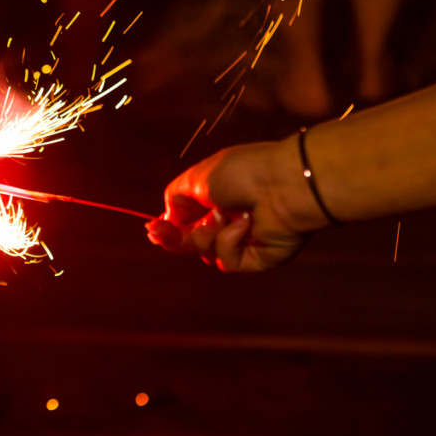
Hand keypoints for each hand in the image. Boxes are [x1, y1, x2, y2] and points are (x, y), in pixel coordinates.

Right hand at [145, 143, 308, 271]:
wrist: (283, 184)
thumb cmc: (242, 173)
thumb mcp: (196, 178)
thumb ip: (175, 199)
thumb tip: (165, 219)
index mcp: (219, 199)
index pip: (188, 221)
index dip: (169, 228)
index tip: (152, 229)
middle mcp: (231, 220)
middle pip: (192, 242)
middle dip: (174, 238)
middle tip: (158, 233)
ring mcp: (246, 241)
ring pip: (206, 254)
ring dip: (207, 234)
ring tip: (223, 214)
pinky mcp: (259, 259)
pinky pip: (228, 261)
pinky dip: (230, 242)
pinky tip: (244, 224)